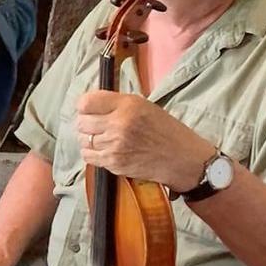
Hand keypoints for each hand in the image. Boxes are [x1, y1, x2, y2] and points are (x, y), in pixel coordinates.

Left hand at [75, 90, 214, 188]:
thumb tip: (89, 104)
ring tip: (104, 139)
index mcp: (127, 105)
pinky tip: (104, 150)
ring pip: (83, 139)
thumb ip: (116, 104)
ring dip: (89, 139)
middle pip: (81, 122)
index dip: (85, 106)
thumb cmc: (166, 131)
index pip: (86, 102)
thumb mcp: (144, 106)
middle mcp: (119, 123)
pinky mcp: (114, 162)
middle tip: (97, 126)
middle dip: (86, 123)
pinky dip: (92, 153)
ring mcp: (115, 144)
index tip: (90, 110)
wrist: (184, 159)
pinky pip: (88, 156)